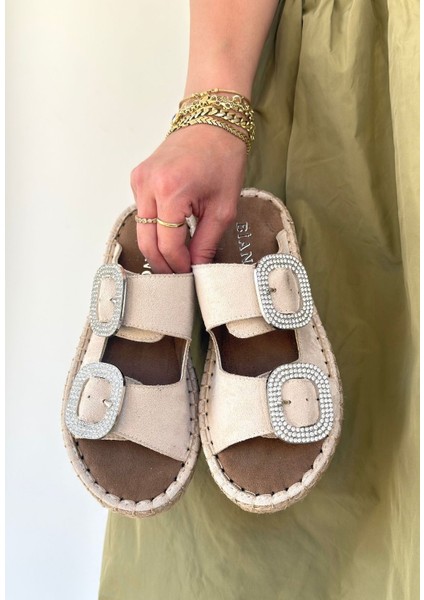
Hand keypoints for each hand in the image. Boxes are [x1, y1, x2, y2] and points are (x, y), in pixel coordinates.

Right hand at [130, 125, 246, 272]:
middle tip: (179, 276)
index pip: (168, 245)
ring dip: (157, 247)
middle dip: (163, 263)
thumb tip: (198, 267)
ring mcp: (139, 181)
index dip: (179, 265)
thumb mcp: (223, 207)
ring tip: (177, 258)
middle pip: (147, 242)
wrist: (213, 122)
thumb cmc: (223, 156)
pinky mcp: (137, 178)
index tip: (190, 275)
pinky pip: (142, 214)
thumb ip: (207, 242)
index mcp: (171, 192)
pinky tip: (171, 235)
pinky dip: (154, 229)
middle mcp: (148, 186)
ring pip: (141, 230)